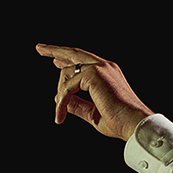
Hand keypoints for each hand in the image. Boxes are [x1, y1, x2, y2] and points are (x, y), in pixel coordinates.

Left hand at [35, 45, 152, 139]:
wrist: (133, 124)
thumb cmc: (119, 122)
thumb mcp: (93, 113)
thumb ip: (78, 105)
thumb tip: (60, 100)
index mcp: (107, 73)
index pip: (82, 60)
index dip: (66, 57)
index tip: (53, 58)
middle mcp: (104, 66)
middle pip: (73, 53)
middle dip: (54, 50)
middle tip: (39, 48)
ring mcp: (99, 68)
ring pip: (66, 73)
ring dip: (59, 96)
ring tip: (59, 115)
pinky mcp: (93, 74)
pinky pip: (67, 87)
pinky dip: (62, 102)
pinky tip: (60, 115)